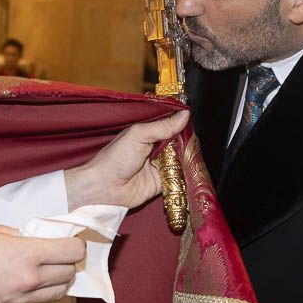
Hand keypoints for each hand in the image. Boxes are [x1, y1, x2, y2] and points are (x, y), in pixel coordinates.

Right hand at [0, 225, 86, 302]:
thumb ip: (20, 237)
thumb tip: (33, 240)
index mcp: (27, 254)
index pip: (71, 252)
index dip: (77, 245)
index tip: (73, 241)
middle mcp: (30, 279)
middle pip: (69, 273)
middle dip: (69, 262)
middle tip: (61, 253)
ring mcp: (22, 299)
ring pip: (59, 292)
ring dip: (60, 280)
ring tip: (51, 270)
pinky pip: (38, 301)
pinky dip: (42, 292)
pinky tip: (31, 282)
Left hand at [64, 110, 189, 208]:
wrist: (106, 187)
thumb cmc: (116, 158)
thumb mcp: (139, 135)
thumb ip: (162, 126)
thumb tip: (184, 114)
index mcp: (149, 132)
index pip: (171, 124)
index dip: (183, 123)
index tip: (195, 121)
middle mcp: (156, 147)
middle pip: (180, 142)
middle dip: (188, 142)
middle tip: (196, 142)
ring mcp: (160, 165)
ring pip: (182, 159)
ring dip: (188, 158)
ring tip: (195, 155)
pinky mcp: (163, 181)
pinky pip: (179, 176)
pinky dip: (186, 174)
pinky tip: (192, 170)